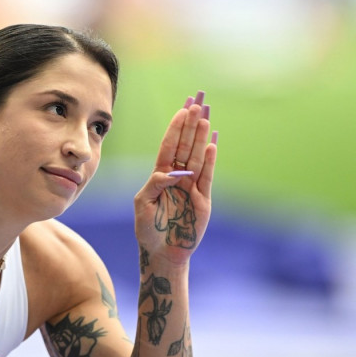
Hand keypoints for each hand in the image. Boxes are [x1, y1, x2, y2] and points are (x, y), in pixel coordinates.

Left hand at [133, 91, 217, 265]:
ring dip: (201, 137)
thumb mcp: (144, 204)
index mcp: (161, 177)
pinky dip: (210, 160)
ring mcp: (192, 187)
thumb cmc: (148, 229)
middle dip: (191, 125)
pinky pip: (207, 176)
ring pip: (198, 157)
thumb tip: (169, 172)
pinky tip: (213, 144)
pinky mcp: (203, 200)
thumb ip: (154, 185)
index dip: (176, 128)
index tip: (182, 109)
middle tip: (198, 103)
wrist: (163, 253)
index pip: (169, 147)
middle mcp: (178, 178)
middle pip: (186, 146)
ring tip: (205, 117)